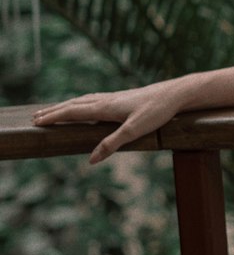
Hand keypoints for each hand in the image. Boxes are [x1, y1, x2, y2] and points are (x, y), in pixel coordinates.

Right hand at [31, 81, 190, 164]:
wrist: (176, 94)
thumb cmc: (157, 112)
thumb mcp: (134, 131)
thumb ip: (111, 144)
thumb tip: (90, 160)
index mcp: (105, 107)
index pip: (72, 112)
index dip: (54, 117)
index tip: (37, 122)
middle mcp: (107, 99)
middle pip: (74, 104)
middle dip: (54, 111)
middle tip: (36, 117)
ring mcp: (115, 97)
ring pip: (83, 100)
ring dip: (67, 105)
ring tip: (55, 110)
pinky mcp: (123, 97)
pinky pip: (94, 99)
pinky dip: (82, 102)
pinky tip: (86, 104)